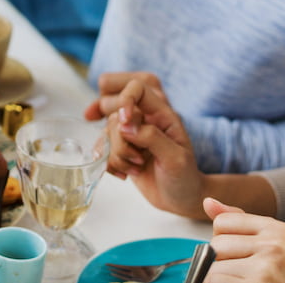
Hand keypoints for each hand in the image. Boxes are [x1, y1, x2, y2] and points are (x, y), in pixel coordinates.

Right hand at [102, 77, 206, 217]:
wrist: (180, 199)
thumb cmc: (185, 177)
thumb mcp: (176, 158)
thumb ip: (151, 137)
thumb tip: (124, 126)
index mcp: (161, 112)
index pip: (137, 86)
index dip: (125, 98)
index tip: (125, 121)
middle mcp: (143, 117)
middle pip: (111, 105)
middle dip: (119, 135)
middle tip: (138, 154)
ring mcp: (129, 131)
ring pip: (105, 129)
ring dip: (116, 153)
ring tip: (137, 166)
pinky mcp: (118, 146)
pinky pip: (100, 146)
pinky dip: (109, 162)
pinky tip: (125, 173)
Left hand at [203, 199, 284, 282]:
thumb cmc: (278, 278)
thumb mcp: (266, 244)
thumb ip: (236, 222)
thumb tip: (208, 202)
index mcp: (277, 229)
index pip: (222, 222)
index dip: (225, 241)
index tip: (246, 255)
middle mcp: (275, 246)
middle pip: (216, 244)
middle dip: (222, 261)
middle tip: (245, 273)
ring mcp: (266, 267)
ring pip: (213, 267)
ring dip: (221, 278)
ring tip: (245, 281)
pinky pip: (215, 281)